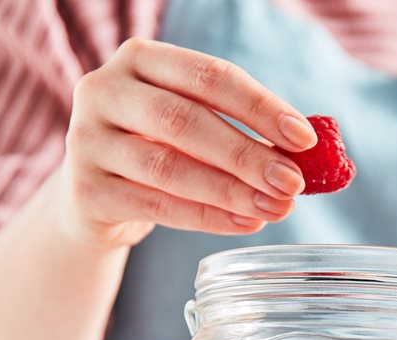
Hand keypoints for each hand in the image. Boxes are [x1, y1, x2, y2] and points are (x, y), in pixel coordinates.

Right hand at [53, 38, 317, 250]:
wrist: (96, 196)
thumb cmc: (160, 149)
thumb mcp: (195, 126)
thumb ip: (243, 130)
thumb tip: (311, 156)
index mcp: (139, 59)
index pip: (208, 76)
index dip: (260, 107)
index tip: (304, 138)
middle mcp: (103, 90)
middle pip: (185, 120)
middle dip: (247, 154)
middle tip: (292, 182)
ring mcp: (86, 141)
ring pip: (168, 167)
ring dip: (231, 191)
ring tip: (275, 208)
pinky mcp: (85, 191)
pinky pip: (156, 206)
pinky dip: (207, 218)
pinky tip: (244, 223)